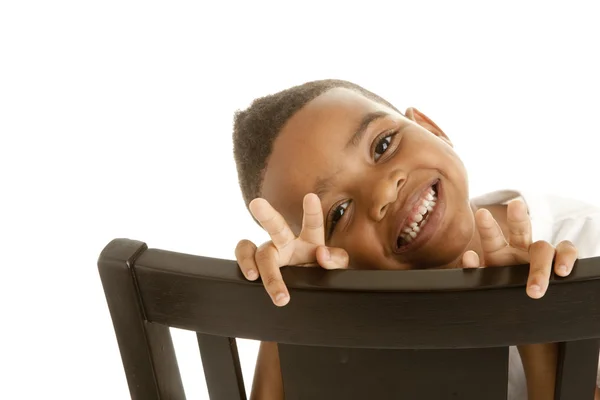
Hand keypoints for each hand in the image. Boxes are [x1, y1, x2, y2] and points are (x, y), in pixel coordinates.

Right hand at [235, 193, 348, 305]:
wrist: (305, 293)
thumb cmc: (319, 274)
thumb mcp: (335, 268)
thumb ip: (336, 260)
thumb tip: (321, 254)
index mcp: (309, 241)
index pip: (313, 224)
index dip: (313, 211)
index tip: (311, 197)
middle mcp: (287, 243)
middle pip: (276, 227)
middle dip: (267, 214)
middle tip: (257, 203)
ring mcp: (270, 253)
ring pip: (259, 252)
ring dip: (253, 261)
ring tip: (254, 275)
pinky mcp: (257, 265)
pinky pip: (245, 258)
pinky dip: (244, 264)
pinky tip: (249, 277)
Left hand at [461, 199, 577, 298]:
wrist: (520, 305)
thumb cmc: (499, 291)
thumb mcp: (484, 282)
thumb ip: (475, 270)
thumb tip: (469, 256)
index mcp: (497, 252)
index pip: (491, 235)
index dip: (486, 225)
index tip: (482, 214)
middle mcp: (519, 249)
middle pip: (520, 228)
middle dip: (517, 216)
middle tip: (515, 205)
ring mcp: (539, 256)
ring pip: (543, 247)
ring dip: (540, 267)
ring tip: (535, 290)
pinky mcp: (558, 263)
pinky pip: (566, 251)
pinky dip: (566, 257)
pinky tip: (562, 271)